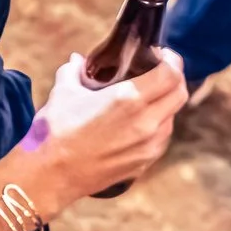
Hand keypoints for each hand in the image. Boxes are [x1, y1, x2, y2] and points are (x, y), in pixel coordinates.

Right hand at [26, 50, 187, 210]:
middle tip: (160, 72)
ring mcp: (148, 146)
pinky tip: (135, 124)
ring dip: (164, 104)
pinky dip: (156, 127)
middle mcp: (146, 123)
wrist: (50, 175)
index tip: (163, 55)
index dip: (172, 60)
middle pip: (180, 94)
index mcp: (128, 99)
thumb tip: (77, 60)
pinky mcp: (144, 163)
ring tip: (144, 100)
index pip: (170, 74)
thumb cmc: (55, 132)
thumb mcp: (62, 92)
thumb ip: (73, 71)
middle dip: (174, 79)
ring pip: (172, 118)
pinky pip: (161, 139)